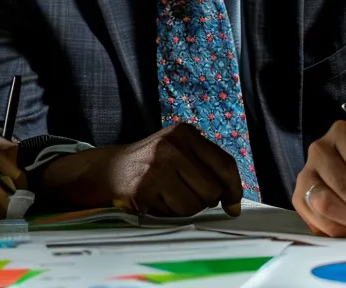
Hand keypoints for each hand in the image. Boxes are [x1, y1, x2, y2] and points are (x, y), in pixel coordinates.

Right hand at [46, 124, 244, 217]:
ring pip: (195, 205)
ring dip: (186, 208)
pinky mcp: (144, 188)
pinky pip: (174, 212)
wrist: (111, 169)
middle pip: (212, 189)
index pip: (225, 164)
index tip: (233, 204)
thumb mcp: (180, 151)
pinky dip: (169, 212)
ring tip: (169, 195)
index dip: (234, 188)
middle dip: (205, 200)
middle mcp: (172, 146)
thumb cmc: (152, 163)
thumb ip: (208, 169)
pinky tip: (157, 199)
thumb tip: (233, 203)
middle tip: (187, 194)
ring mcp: (156, 166)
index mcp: (185, 133)